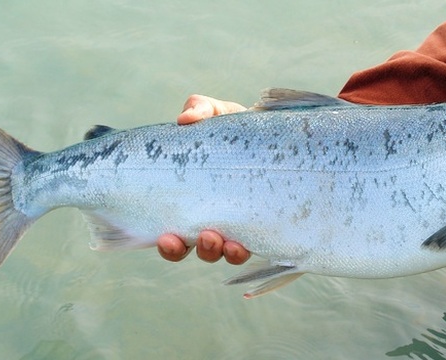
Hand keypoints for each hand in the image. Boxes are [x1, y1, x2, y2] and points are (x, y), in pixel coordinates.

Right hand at [157, 94, 250, 263]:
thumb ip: (200, 109)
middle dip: (196, 249)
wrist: (278, 135)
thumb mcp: (217, 114)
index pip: (173, 231)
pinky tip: (243, 244)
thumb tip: (185, 119)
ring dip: (219, 251)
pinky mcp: (262, 224)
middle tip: (204, 238)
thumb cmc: (237, 128)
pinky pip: (252, 245)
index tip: (167, 237)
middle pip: (194, 249)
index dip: (168, 243)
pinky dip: (243, 248)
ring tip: (221, 241)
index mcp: (192, 200)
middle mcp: (211, 218)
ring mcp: (237, 224)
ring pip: (222, 252)